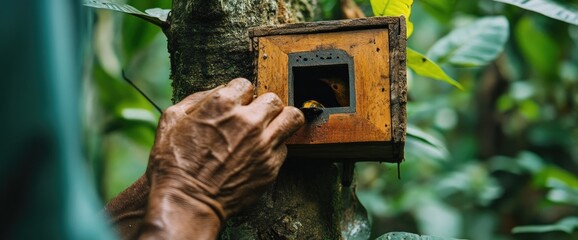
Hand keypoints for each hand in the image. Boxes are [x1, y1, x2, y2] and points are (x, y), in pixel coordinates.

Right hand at [139, 78, 303, 238]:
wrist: (187, 202)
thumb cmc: (174, 164)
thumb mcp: (171, 120)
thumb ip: (197, 99)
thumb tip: (218, 92)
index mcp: (222, 105)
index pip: (246, 84)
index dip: (239, 95)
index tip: (235, 105)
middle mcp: (248, 121)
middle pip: (273, 99)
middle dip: (263, 105)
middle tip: (254, 117)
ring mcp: (263, 145)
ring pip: (291, 118)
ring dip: (281, 120)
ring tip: (271, 127)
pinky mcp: (271, 167)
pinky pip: (284, 148)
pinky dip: (274, 149)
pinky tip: (259, 154)